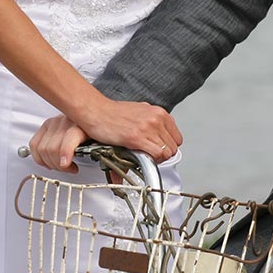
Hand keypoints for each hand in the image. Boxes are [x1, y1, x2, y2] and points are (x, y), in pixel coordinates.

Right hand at [29, 99, 182, 171]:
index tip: (159, 149)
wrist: (95, 111)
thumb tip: (156, 135)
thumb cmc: (112, 112)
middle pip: (173, 147)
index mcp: (158, 112)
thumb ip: (151, 122)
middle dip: (163, 154)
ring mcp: (148, 127)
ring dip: (157, 159)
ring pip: (167, 153)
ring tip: (144, 156)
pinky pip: (156, 155)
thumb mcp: (138, 112)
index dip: (168, 147)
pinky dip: (152, 161)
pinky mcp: (137, 137)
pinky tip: (141, 156)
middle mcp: (156, 118)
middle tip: (150, 155)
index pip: (177, 137)